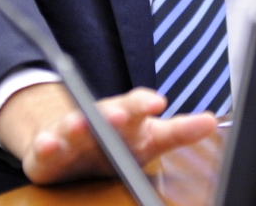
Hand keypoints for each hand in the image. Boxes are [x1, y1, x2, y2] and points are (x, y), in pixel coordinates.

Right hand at [0, 83, 218, 183]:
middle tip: (121, 114)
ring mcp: (71, 135)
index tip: (158, 102)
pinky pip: (45, 149)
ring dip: (77, 126)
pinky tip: (47, 143)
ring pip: (73, 127)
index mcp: (126, 118)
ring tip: (79, 124)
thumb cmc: (115, 140)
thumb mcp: (149, 138)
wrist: (66, 142)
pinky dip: (45, 145)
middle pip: (106, 113)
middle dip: (113, 113)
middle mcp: (98, 121)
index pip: (136, 105)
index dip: (144, 103)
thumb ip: (178, 131)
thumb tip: (211, 121)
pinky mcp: (47, 154)